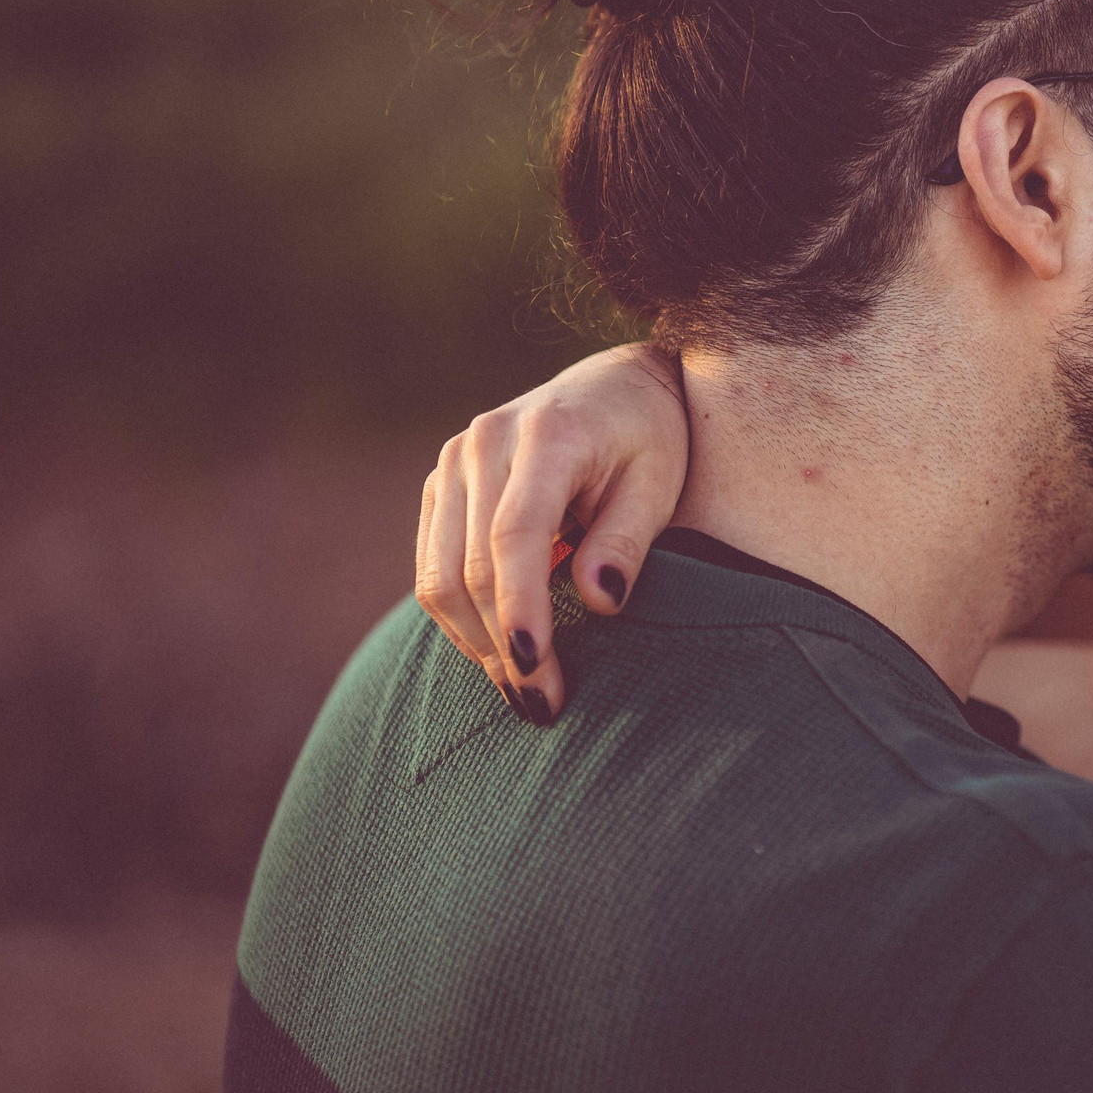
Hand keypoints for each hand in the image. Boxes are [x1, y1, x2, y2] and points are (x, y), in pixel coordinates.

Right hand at [415, 343, 690, 722]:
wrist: (617, 385)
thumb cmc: (649, 437)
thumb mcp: (659, 482)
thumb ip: (626, 538)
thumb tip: (599, 600)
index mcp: (546, 435)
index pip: (516, 534)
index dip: (520, 607)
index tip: (537, 667)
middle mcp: (484, 443)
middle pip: (469, 565)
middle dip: (502, 645)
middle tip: (541, 706)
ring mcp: (453, 463)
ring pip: (438, 574)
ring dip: (475, 643)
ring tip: (523, 694)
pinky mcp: (441, 486)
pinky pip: (432, 566)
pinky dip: (461, 618)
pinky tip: (501, 654)